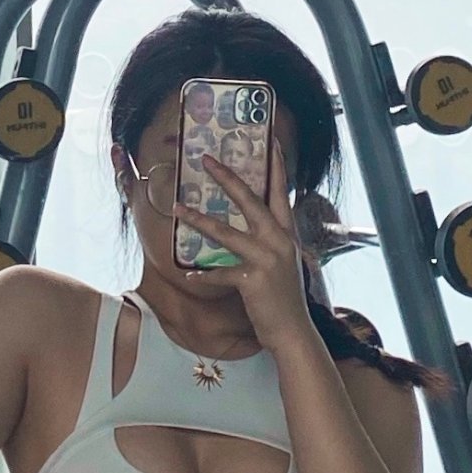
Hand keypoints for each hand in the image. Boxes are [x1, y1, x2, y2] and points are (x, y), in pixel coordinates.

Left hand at [176, 135, 312, 353]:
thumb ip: (271, 240)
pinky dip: (203, 275)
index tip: (272, 141)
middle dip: (227, 178)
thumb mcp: (283, 261)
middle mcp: (279, 240)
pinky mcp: (252, 280)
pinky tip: (189, 274)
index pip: (281, 192)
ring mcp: (266, 259)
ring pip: (226, 232)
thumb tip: (255, 223)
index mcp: (287, 233)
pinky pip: (220, 273)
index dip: (276, 165)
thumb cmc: (283, 297)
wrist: (293, 331)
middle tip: (207, 159)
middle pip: (250, 200)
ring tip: (178, 208)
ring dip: (199, 219)